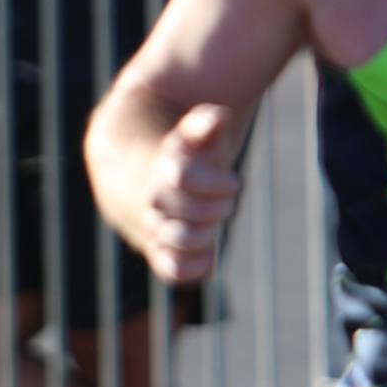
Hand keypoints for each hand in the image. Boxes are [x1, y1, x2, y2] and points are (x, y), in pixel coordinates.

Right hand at [141, 102, 242, 285]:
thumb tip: (220, 116)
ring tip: (216, 224)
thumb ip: (206, 123)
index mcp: (165, 167)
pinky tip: (209, 251)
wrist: (151, 180)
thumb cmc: (189, 156)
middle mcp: (154, 199)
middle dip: (218, 208)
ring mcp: (154, 226)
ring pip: (180, 240)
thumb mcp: (197, 134)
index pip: (183, 177)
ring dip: (208, 235)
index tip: (235, 183)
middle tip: (228, 201)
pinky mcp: (160, 252)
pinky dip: (196, 265)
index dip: (215, 183)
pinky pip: (174, 270)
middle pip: (187, 212)